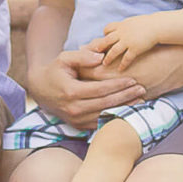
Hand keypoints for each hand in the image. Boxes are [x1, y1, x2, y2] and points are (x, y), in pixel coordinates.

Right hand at [29, 49, 144, 129]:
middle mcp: (73, 108)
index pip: (100, 90)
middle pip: (106, 104)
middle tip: (142, 89)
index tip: (133, 80)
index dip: (118, 85)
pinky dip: (115, 117)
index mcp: (71, 91)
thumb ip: (83, 56)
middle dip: (126, 97)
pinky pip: (100, 123)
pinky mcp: (78, 126)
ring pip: (105, 115)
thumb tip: (101, 56)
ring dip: (124, 108)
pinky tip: (128, 109)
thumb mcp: (64, 58)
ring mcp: (76, 119)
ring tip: (140, 100)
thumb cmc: (56, 70)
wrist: (40, 89)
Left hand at [88, 14, 164, 70]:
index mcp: (122, 25)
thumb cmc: (150, 23)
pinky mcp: (135, 48)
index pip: (108, 28)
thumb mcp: (136, 21)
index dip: (105, 35)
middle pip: (107, 40)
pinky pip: (126, 58)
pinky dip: (122, 64)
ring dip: (108, 58)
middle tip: (94, 53)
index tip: (103, 41)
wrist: (159, 26)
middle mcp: (122, 32)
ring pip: (114, 50)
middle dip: (100, 47)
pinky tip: (120, 70)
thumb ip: (129, 26)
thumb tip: (127, 27)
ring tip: (104, 64)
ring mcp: (128, 41)